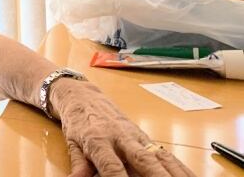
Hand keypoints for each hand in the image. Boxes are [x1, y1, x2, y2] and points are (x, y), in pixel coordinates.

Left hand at [50, 79, 195, 176]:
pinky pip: (166, 153)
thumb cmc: (78, 121)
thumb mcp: (72, 142)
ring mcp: (136, 136)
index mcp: (98, 139)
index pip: (111, 165)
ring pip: (159, 156)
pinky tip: (192, 176)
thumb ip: (78, 164)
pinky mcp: (145, 137)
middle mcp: (120, 137)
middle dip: (157, 176)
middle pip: (142, 160)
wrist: (84, 96)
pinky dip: (180, 167)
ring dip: (175, 173)